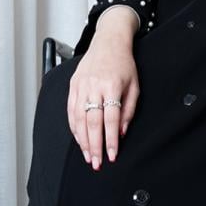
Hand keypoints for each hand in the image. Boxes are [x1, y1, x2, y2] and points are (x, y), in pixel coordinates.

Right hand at [67, 8, 139, 170]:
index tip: (112, 155)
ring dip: (82, 140)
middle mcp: (94, 86)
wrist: (108, 42)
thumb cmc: (124, 64)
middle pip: (92, 122)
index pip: (111, 119)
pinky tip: (79, 140)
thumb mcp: (135, 86)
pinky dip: (74, 128)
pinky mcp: (73, 86)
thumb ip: (128, 110)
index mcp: (112, 86)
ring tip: (87, 156)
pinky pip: (71, 111)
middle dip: (94, 145)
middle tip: (96, 163)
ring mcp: (81, 86)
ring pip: (79, 119)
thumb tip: (120, 133)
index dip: (111, 140)